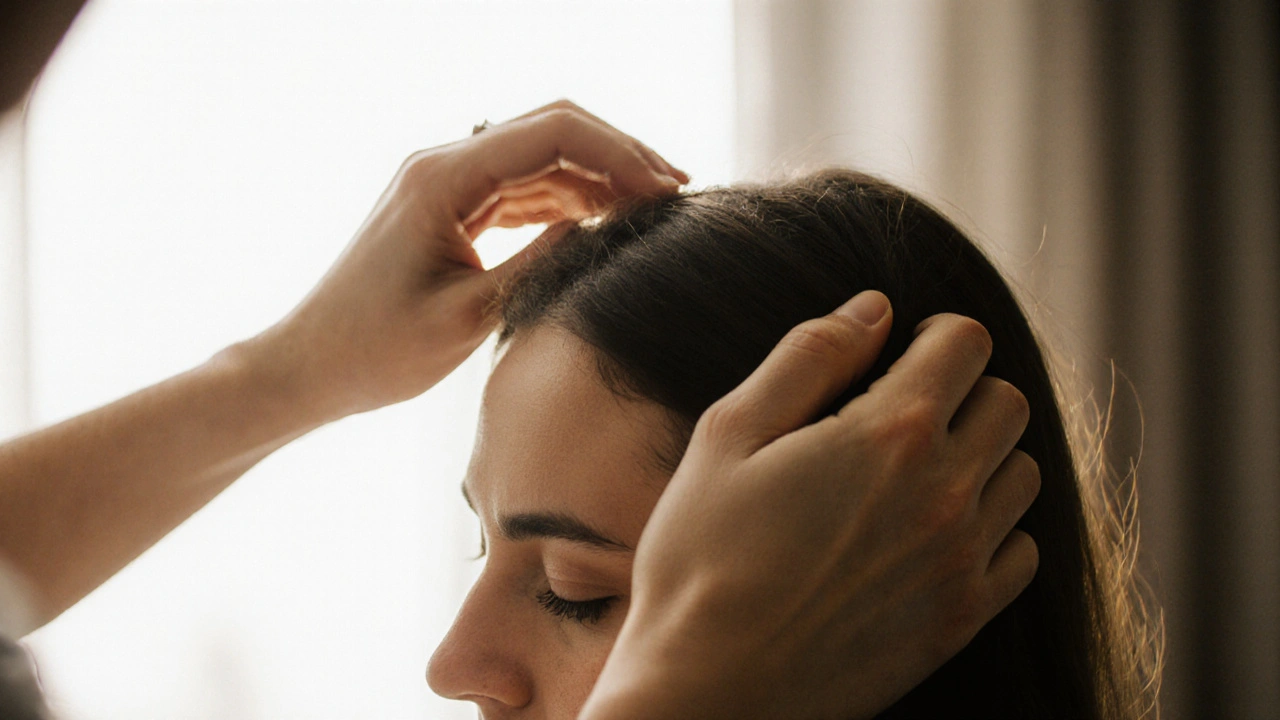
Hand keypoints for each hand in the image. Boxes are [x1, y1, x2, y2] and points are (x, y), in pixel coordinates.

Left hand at [244, 100, 687, 421]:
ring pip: (542, 158)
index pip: (551, 133)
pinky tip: (607, 222)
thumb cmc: (375, 350)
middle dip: (618, 154)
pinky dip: (569, 200)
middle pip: (552, 130)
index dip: (618, 153)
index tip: (666, 190)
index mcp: (442, 178)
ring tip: (653, 209)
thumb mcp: (469, 316)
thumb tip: (599, 228)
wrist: (310, 367)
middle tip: (676, 190)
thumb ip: (538, 264)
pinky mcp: (452, 209)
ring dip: (599, 177)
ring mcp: (448, 184)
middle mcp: (444, 165)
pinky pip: (523, 188)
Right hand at [580, 291, 1039, 719]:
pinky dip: (990, 530)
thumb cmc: (701, 557)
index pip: (967, 343)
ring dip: (980, 457)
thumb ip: (808, 357)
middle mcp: (946, 493)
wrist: (710, 690)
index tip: (901, 353)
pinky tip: (929, 535)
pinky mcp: (961, 619)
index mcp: (889, 434)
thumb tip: (874, 307)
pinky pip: (1020, 550)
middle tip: (903, 412)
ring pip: (1020, 474)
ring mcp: (962, 561)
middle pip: (1008, 403)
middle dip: (963, 390)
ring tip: (915, 475)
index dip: (934, 334)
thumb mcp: (729, 435)